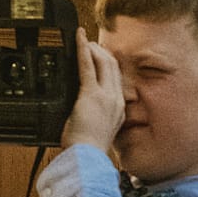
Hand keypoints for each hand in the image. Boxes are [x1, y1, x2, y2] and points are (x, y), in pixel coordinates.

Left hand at [60, 26, 127, 155]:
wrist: (87, 157)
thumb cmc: (88, 150)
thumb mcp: (97, 131)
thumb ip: (95, 116)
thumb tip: (84, 109)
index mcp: (118, 109)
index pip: (116, 79)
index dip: (109, 63)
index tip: (100, 55)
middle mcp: (116, 100)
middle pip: (113, 66)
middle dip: (102, 52)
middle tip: (91, 44)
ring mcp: (106, 96)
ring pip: (104, 62)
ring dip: (94, 48)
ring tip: (84, 40)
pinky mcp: (91, 94)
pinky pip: (88, 65)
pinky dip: (83, 49)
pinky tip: (79, 39)